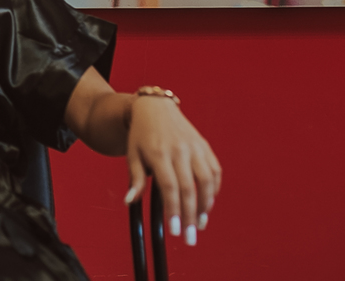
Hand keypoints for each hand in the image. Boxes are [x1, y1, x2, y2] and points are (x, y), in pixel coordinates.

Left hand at [123, 96, 220, 246]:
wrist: (155, 107)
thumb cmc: (141, 134)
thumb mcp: (132, 155)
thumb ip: (135, 179)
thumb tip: (130, 202)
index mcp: (159, 153)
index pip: (169, 188)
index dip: (174, 211)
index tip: (175, 231)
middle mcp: (180, 150)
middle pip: (189, 188)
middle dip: (190, 217)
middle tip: (190, 238)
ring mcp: (194, 147)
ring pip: (206, 180)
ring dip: (206, 206)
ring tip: (200, 224)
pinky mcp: (204, 145)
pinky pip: (214, 170)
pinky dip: (214, 189)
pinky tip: (208, 204)